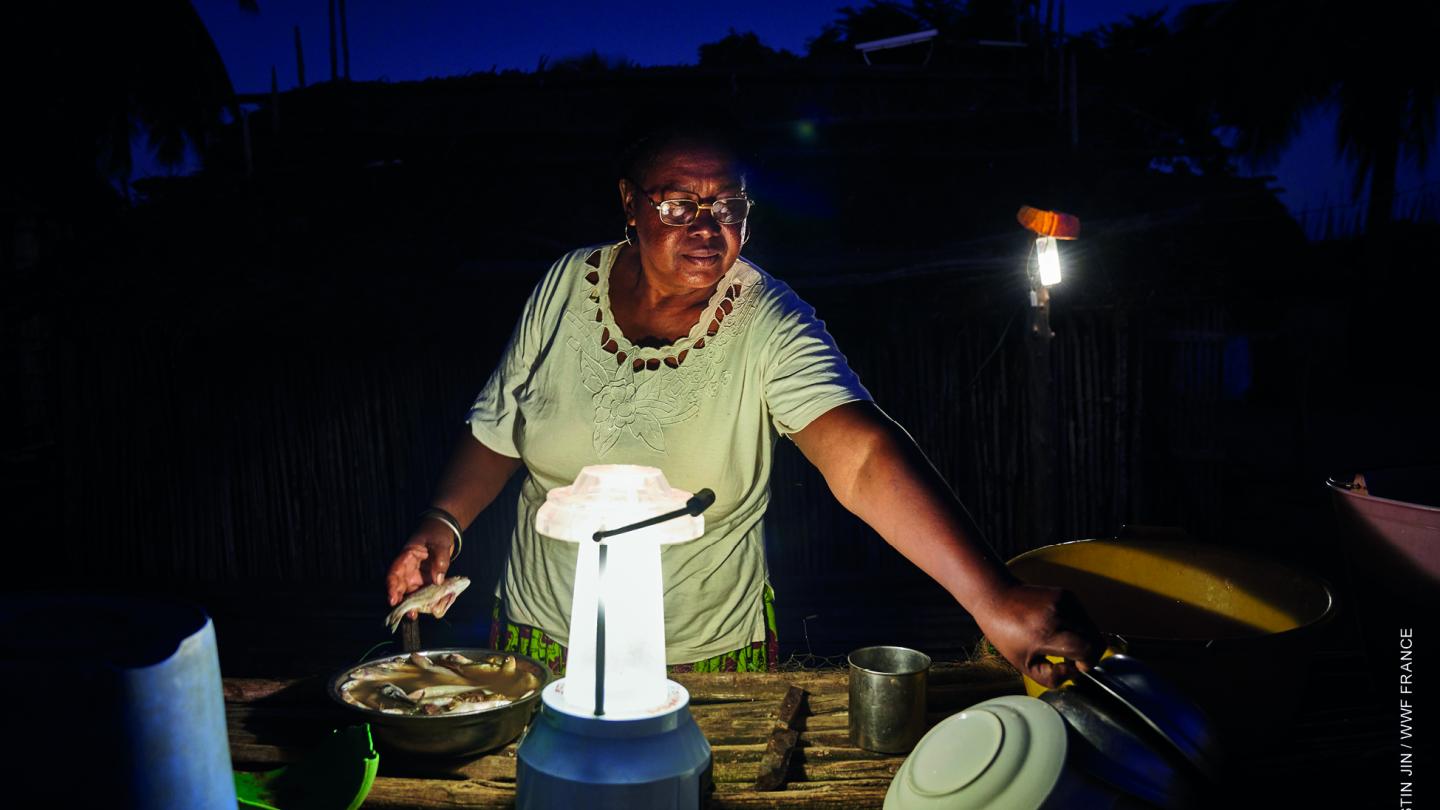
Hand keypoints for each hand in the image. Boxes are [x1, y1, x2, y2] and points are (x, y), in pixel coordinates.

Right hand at [384, 522, 455, 619]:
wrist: (443, 530)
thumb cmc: (437, 533)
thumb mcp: (440, 543)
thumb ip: (440, 560)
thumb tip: (437, 580)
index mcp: (407, 557)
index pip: (395, 573)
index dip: (392, 587)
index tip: (393, 600)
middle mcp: (408, 569)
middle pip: (400, 587)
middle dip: (402, 602)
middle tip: (409, 614)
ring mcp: (416, 576)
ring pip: (411, 593)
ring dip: (413, 605)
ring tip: (415, 616)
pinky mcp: (425, 581)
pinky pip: (423, 593)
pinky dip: (426, 601)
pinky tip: (431, 608)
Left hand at [975, 583, 1103, 687]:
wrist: (996, 597)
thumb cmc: (1006, 634)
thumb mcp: (1024, 665)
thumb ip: (1052, 678)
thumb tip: (1074, 672)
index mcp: (1045, 635)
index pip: (1088, 649)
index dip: (1088, 662)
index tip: (1075, 666)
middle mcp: (1058, 615)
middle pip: (1096, 639)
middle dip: (1090, 653)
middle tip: (1071, 657)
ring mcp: (1064, 601)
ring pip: (1093, 628)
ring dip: (1085, 639)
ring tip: (1064, 643)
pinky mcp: (1067, 594)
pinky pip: (1085, 616)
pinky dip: (1079, 627)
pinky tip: (1061, 629)